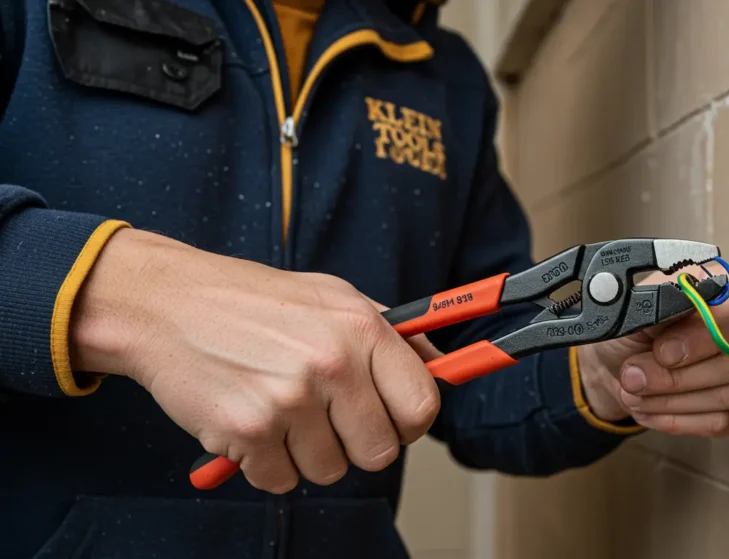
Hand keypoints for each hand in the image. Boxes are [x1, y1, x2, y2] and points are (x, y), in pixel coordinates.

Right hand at [70, 229, 441, 492]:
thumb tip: (440, 366)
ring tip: (281, 409)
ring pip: (330, 471)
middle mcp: (332, 364)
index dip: (409, 423)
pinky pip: (281, 480)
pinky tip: (251, 420)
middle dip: (357, 444)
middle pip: (381, 452)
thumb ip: (390, 334)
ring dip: (307, 453)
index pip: (422, 405)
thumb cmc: (252, 301)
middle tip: (328, 419)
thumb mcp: (334, 297)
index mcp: (362, 328)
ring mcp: (288, 400)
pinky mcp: (247, 432)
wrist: (167, 305)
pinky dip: (266, 462)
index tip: (393, 421)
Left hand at [576, 265, 728, 436]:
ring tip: (635, 391)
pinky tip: (650, 408)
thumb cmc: (634, 329)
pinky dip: (679, 418)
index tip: (663, 351)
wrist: (621, 362)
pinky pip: (723, 421)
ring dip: (672, 399)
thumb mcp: (639, 308)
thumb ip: (664, 302)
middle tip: (634, 376)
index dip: (705, 336)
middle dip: (677, 376)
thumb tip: (683, 304)